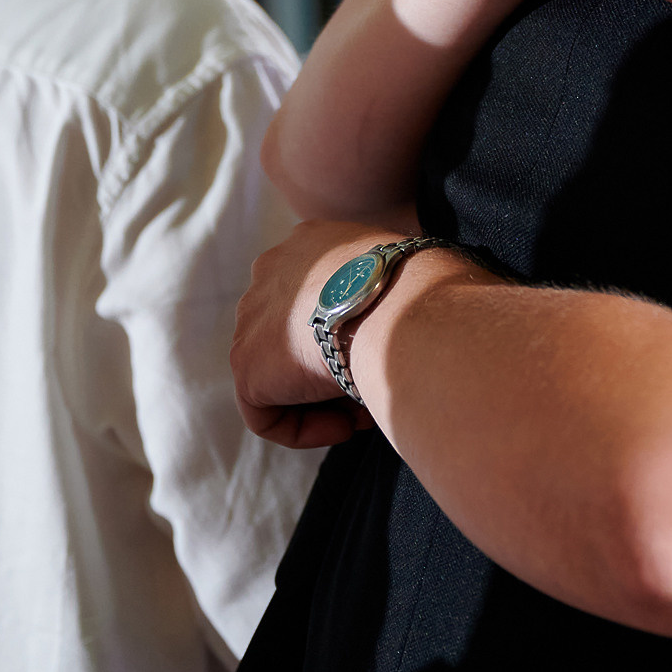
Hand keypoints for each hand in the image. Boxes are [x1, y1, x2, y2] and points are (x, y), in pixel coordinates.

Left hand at [232, 218, 409, 448]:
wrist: (401, 307)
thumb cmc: (425, 289)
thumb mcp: (410, 270)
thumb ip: (390, 286)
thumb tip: (413, 317)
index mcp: (313, 242)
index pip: (319, 292)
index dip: (353, 330)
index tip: (384, 350)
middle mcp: (272, 270)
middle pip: (294, 332)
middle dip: (330, 364)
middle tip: (374, 382)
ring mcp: (252, 317)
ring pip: (280, 374)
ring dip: (322, 398)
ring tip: (367, 410)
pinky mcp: (246, 365)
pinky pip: (266, 414)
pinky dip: (305, 429)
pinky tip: (348, 426)